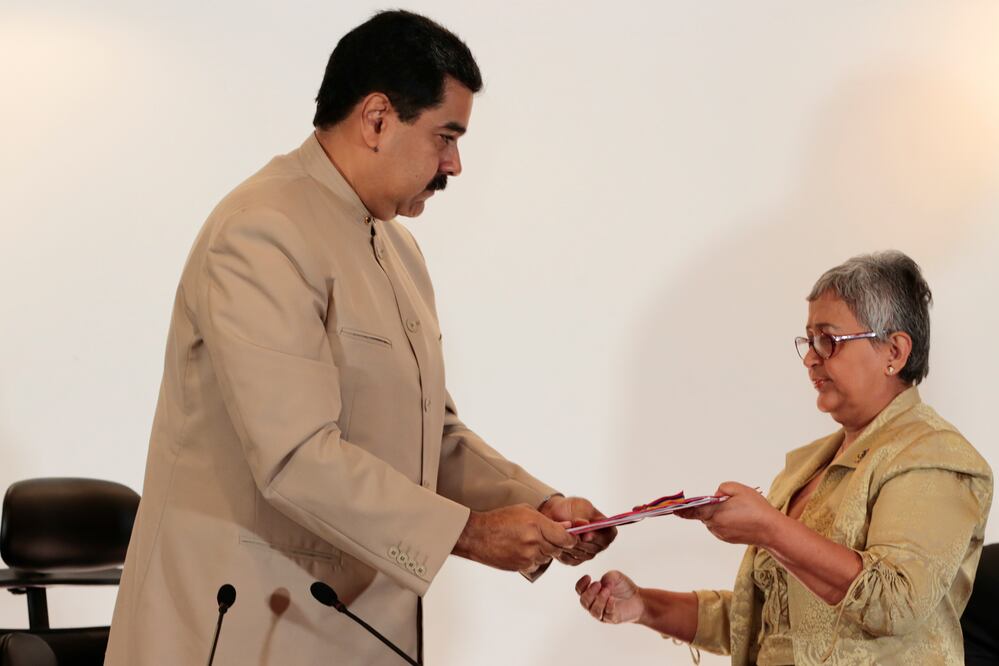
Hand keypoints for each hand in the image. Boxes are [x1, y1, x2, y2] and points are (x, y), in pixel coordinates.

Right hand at [452, 503, 577, 571]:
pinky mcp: (521, 566)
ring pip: (547, 557)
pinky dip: (534, 558)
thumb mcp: (524, 511)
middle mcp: (534, 541)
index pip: (565, 537)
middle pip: (558, 548)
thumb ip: (547, 520)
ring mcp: (528, 556)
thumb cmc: (499, 520)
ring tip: (529, 541)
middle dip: (557, 544)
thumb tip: (566, 528)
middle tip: (548, 537)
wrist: (477, 535)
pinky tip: (521, 549)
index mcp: (536, 524)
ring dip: (544, 551)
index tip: (572, 538)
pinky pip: (536, 563)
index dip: (571, 538)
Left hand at [539, 495, 616, 564]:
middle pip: (594, 548)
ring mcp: (587, 553)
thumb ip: (584, 515)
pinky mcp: (575, 560)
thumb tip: (585, 524)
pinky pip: (570, 559)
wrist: (554, 514)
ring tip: (562, 533)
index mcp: (606, 529)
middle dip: (581, 540)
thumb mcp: (580, 506)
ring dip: (570, 544)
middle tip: (570, 533)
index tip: (586, 534)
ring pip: (581, 554)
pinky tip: (558, 540)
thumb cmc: (571, 509)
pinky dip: (563, 550)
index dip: (598, 537)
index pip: (609, 537)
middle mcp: (599, 544)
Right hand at [575, 571, 643, 623]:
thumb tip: (603, 583)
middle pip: (584, 602)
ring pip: (594, 610)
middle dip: (589, 593)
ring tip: (607, 590)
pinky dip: (608, 606)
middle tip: (598, 584)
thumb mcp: (616, 577)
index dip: (581, 584)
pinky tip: (612, 599)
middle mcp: (594, 604)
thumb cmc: (624, 587)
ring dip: (599, 599)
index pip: (580, 591)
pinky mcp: (612, 619)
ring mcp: (603, 613)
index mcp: (592, 593)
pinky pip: (607, 614)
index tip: (589, 577)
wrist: (639, 599)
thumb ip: (608, 576)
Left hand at [676, 481, 782, 546]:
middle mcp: (714, 526)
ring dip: (717, 513)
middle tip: (723, 500)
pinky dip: (724, 520)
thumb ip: (722, 488)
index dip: (681, 509)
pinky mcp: (727, 539)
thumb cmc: (756, 508)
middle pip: (703, 514)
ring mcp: (721, 534)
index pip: (691, 511)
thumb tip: (715, 495)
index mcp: (713, 513)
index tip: (672, 508)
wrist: (771, 530)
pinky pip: (720, 526)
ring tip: (736, 508)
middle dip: (709, 506)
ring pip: (712, 520)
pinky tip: (738, 516)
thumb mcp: (738, 489)